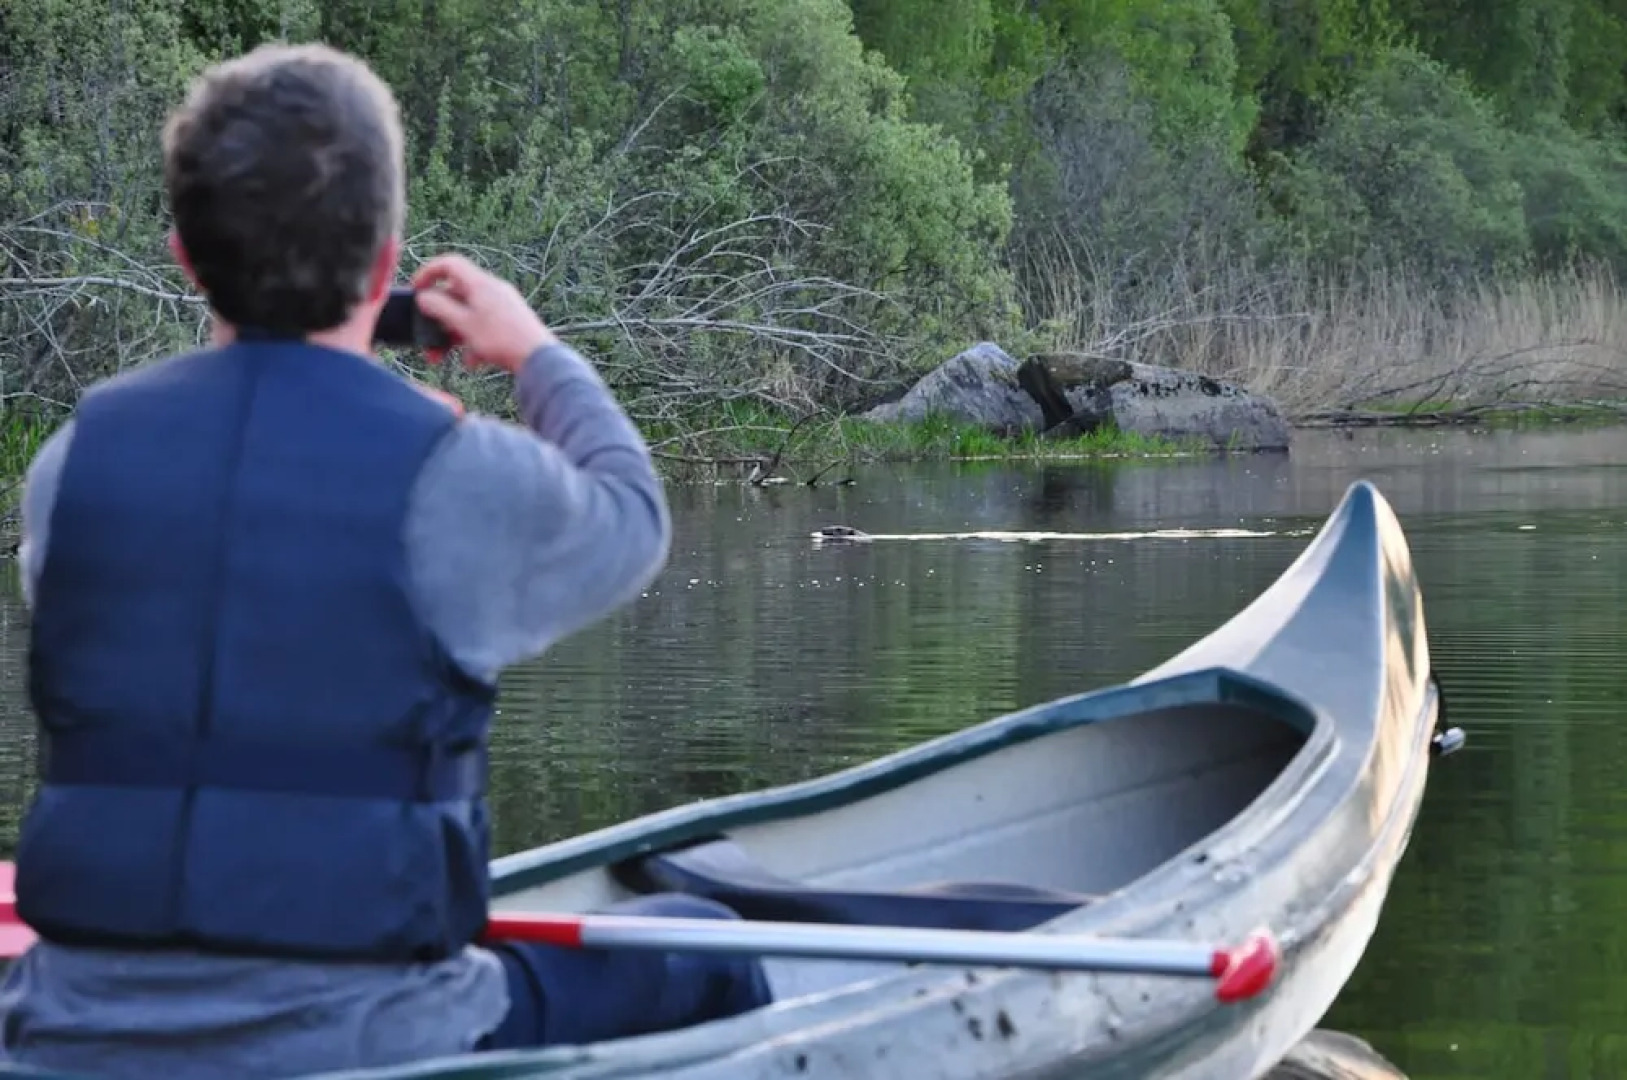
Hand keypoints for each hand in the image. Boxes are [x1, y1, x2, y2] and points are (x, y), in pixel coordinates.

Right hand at [410, 254, 558, 372]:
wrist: (539, 359)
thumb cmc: (502, 340)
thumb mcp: (464, 324)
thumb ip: (440, 308)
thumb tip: (424, 297)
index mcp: (480, 283)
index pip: (450, 264)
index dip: (429, 273)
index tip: (416, 289)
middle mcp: (493, 289)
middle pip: (457, 295)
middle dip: (439, 318)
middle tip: (426, 337)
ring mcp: (503, 305)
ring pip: (469, 314)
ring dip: (453, 334)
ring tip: (443, 356)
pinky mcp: (511, 321)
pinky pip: (484, 326)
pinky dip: (473, 341)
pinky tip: (473, 361)